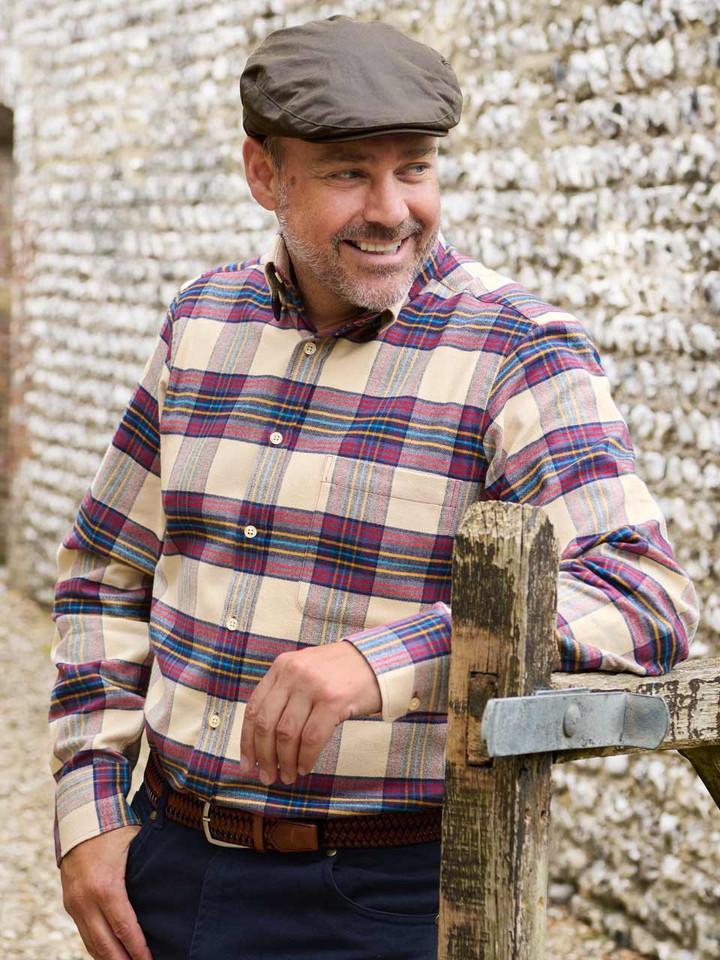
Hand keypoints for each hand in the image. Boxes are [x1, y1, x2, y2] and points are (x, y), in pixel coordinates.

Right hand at [60, 826, 152, 959]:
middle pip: (104, 944)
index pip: (124, 928)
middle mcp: (86, 899)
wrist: (80, 817)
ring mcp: (74, 903)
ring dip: (108, 959)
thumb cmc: (114, 829)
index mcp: (106, 886)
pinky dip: (96, 947)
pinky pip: (83, 932)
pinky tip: (110, 954)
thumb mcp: (135, 846)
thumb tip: (171, 888)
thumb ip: (148, 870)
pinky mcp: (69, 903)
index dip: (137, 949)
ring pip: (90, 943)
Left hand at [239, 640, 380, 785]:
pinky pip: (311, 738)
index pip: (254, 708)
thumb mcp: (306, 672)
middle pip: (266, 724)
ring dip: (285, 762)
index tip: (247, 765)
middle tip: (268, 777)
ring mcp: (313, 686)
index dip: (247, 741)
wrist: (380, 659)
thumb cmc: (342, 673)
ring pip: (287, 734)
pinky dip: (305, 758)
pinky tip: (305, 767)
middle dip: (264, 757)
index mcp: (282, 666)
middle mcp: (293, 673)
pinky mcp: (333, 700)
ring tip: (288, 776)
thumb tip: (264, 741)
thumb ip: (285, 694)